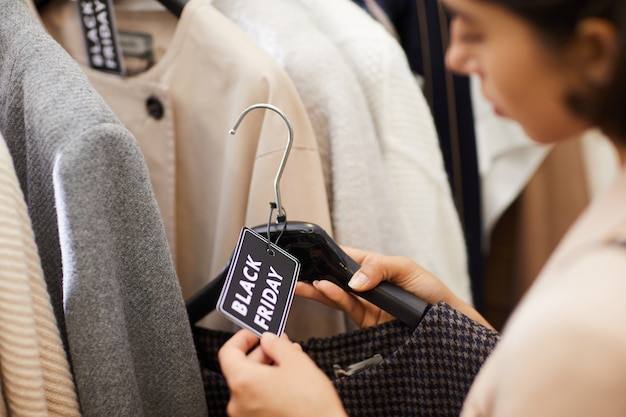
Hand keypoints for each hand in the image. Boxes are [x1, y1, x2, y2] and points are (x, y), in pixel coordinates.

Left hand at [218, 329, 347, 416]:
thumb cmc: (311, 406)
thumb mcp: (297, 362)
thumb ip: (277, 344)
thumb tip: (269, 339)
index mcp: (243, 382)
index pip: (228, 352)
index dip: (242, 338)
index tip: (254, 333)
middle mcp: (238, 403)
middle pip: (240, 369)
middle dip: (260, 354)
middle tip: (277, 345)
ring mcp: (246, 416)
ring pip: (250, 385)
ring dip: (266, 370)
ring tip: (288, 363)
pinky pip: (257, 400)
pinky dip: (268, 388)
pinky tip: (287, 382)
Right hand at [296, 246, 491, 328]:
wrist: (447, 321)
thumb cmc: (430, 291)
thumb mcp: (406, 269)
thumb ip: (379, 268)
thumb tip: (355, 279)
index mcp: (374, 266)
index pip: (345, 257)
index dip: (327, 255)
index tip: (310, 253)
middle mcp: (366, 284)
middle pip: (335, 277)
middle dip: (315, 274)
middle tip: (296, 272)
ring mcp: (365, 302)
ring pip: (336, 294)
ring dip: (319, 289)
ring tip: (304, 284)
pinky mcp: (366, 321)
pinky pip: (347, 308)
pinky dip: (335, 299)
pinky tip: (325, 291)